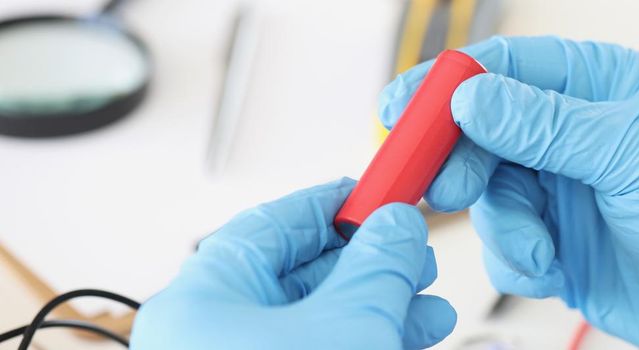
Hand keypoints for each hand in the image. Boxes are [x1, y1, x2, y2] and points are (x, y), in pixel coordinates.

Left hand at [130, 178, 454, 348]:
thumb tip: (397, 225)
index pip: (275, 224)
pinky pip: (324, 345)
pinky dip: (371, 335)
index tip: (382, 189)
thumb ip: (376, 268)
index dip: (336, 202)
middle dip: (372, 259)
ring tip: (430, 296)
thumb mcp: (345, 327)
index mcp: (204, 299)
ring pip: (320, 317)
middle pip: (302, 272)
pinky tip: (416, 330)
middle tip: (414, 248)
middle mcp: (215, 331)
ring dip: (383, 303)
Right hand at [380, 37, 638, 347]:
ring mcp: (564, 189)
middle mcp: (575, 132)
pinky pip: (506, 243)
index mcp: (598, 84)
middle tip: (451, 188)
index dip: (447, 85)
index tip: (402, 109)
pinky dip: (517, 260)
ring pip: (487, 194)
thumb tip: (469, 98)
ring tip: (539, 248)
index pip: (505, 68)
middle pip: (481, 131)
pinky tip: (550, 270)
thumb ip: (545, 124)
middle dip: (462, 162)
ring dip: (502, 225)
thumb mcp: (633, 151)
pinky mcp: (559, 243)